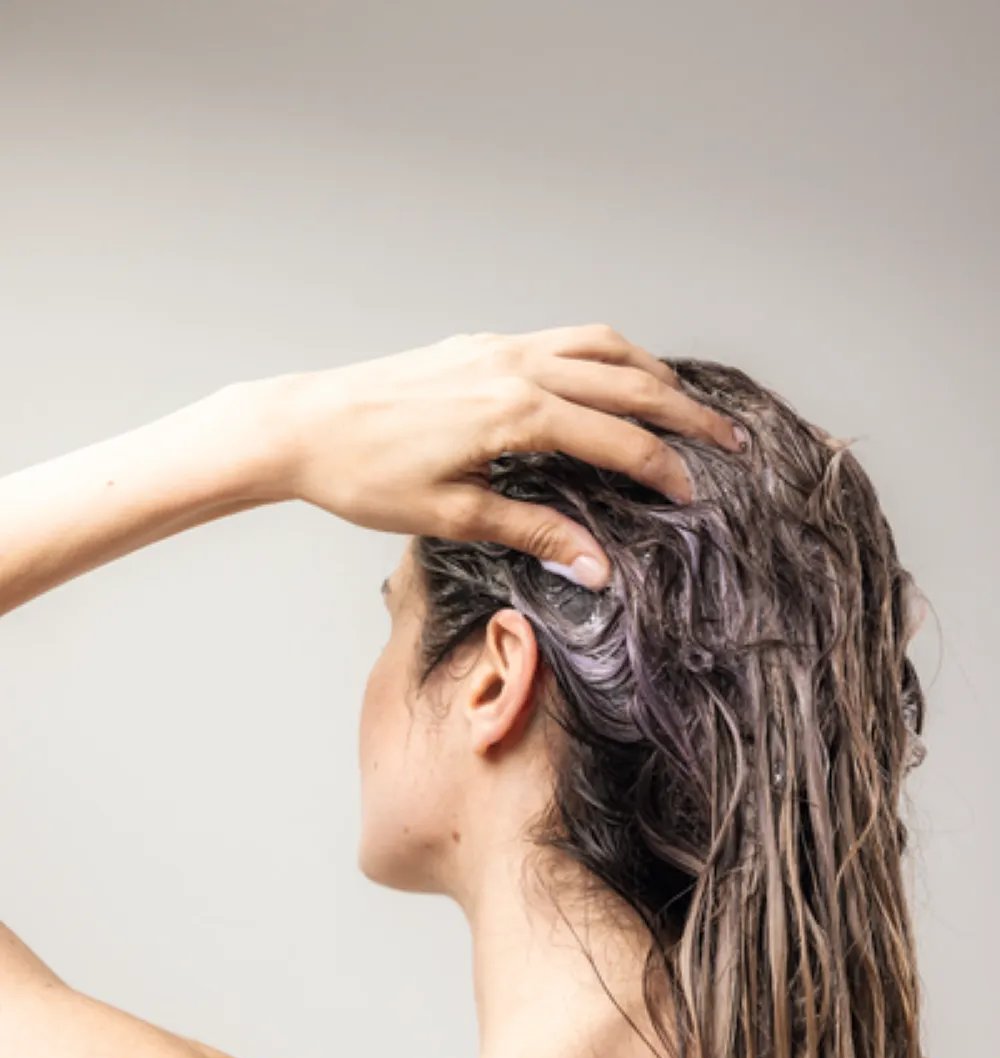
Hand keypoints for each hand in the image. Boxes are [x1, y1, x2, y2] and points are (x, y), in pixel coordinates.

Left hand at [265, 323, 746, 589]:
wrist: (302, 425)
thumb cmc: (367, 476)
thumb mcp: (455, 515)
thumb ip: (535, 532)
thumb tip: (598, 567)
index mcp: (517, 411)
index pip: (618, 438)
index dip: (663, 469)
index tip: (695, 494)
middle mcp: (517, 365)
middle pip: (627, 380)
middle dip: (684, 412)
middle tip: (728, 440)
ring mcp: (498, 346)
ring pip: (599, 345)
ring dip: (650, 370)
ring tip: (682, 402)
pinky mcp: (478, 343)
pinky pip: (562, 337)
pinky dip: (604, 354)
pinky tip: (609, 378)